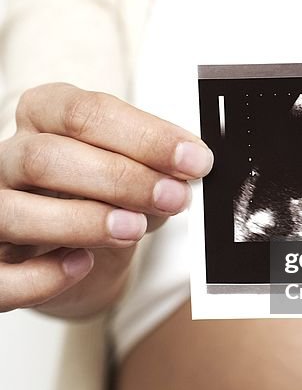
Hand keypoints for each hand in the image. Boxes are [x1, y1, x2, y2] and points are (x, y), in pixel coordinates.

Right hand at [0, 83, 213, 314]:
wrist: (82, 256)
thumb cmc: (107, 198)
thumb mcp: (138, 173)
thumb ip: (157, 169)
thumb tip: (189, 169)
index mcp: (44, 115)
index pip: (83, 113)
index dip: (144, 136)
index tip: (194, 159)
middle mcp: (8, 157)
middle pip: (46, 157)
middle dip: (119, 178)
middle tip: (173, 197)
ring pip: (13, 211)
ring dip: (81, 221)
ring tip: (135, 229)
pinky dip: (40, 277)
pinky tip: (83, 265)